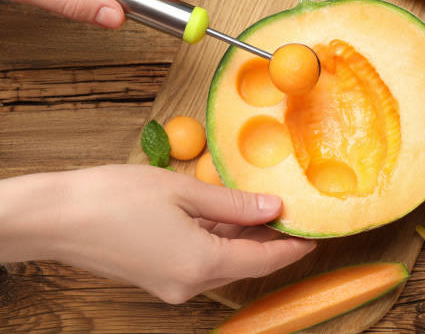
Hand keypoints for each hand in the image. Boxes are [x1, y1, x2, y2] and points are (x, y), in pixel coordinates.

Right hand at [0, 165, 315, 303]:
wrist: (56, 218)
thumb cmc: (114, 198)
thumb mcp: (183, 192)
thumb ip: (235, 204)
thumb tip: (274, 208)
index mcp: (201, 263)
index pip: (264, 260)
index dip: (293, 247)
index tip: (314, 235)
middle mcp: (190, 284)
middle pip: (246, 263)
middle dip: (271, 240)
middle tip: (291, 214)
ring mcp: (172, 285)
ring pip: (224, 262)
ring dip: (244, 239)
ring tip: (262, 209)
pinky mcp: (158, 278)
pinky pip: (202, 262)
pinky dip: (219, 242)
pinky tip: (226, 218)